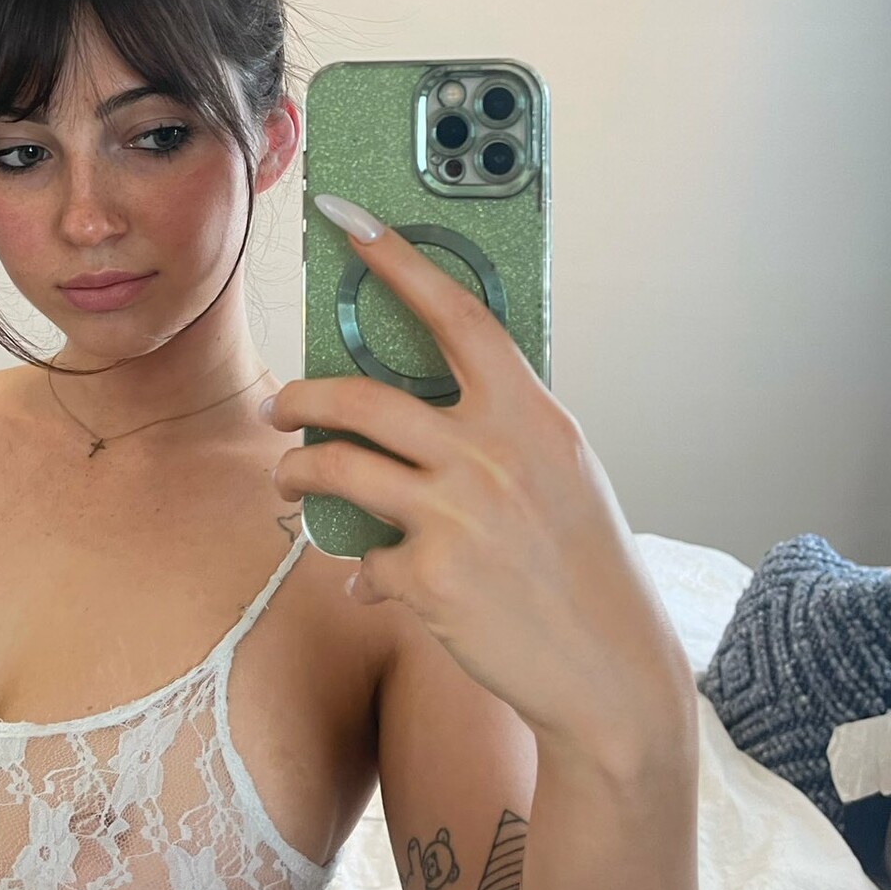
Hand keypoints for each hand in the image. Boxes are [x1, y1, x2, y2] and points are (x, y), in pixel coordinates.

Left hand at [265, 194, 692, 772]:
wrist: (610, 672)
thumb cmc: (585, 563)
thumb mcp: (563, 470)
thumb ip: (501, 426)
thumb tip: (423, 397)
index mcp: (532, 414)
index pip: (456, 314)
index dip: (396, 260)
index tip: (347, 217)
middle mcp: (491, 454)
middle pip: (362, 397)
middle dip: (303, 397)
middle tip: (280, 404)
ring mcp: (457, 516)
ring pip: (337, 467)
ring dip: (298, 471)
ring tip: (289, 480)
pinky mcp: (428, 580)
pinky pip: (363, 557)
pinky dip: (362, 568)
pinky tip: (373, 581)